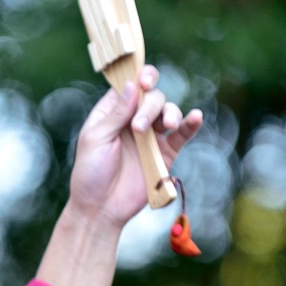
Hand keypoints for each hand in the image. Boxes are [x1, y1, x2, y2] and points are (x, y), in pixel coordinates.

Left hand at [68, 65, 202, 230]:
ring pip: (168, 112)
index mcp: (112, 113)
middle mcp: (133, 120)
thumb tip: (132, 85)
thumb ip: (116, 113)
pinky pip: (182, 135)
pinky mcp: (165, 153)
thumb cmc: (90, 172)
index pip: (130, 86)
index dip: (139, 77)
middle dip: (150, 106)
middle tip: (139, 127)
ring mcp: (151, 136)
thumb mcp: (95, 139)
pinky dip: (191, 124)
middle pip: (152, 97)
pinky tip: (195, 117)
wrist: (101, 208)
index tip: (144, 81)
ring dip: (169, 114)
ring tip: (167, 127)